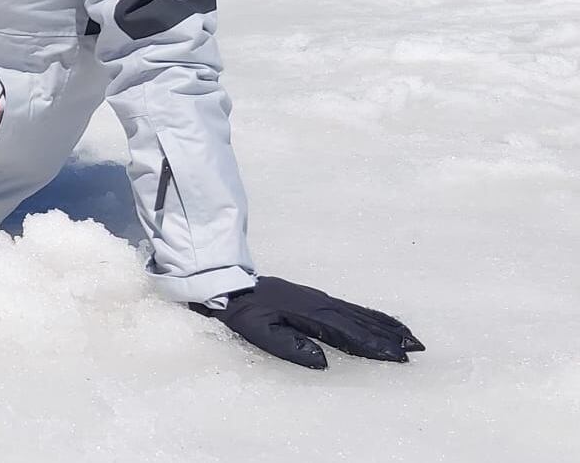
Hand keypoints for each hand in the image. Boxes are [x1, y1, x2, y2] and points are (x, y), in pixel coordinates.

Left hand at [193, 276, 423, 369]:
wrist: (230, 286)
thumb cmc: (244, 312)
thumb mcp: (260, 333)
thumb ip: (290, 346)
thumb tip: (323, 361)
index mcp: (310, 313)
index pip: (349, 333)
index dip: (375, 346)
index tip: (399, 357)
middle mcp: (321, 303)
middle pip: (362, 321)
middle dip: (390, 336)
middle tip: (418, 348)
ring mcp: (320, 298)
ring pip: (360, 313)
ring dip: (386, 325)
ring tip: (410, 336)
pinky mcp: (316, 298)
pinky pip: (350, 307)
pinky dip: (370, 315)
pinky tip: (379, 321)